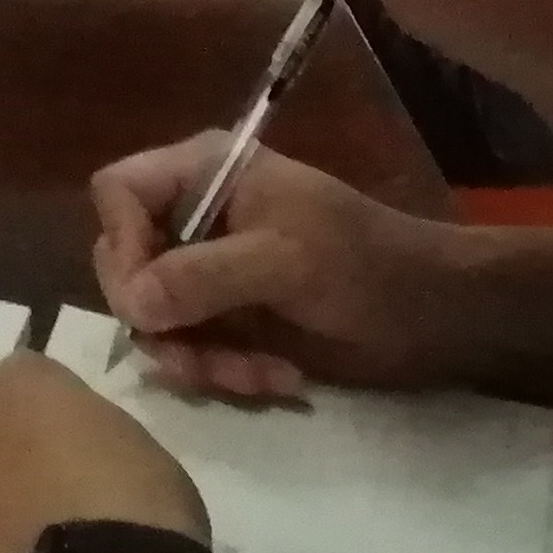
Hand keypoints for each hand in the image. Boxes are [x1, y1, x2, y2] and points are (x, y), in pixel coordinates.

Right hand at [93, 138, 473, 401]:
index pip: (116, 193)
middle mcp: (193, 216)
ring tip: (256, 376)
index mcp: (201, 173)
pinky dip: (225, 371)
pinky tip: (277, 378)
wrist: (436, 315)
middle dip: (162, 319)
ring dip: (197, 357)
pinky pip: (190, 348)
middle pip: (124, 263)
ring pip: (153, 317)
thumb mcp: (285, 261)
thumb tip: (132, 305)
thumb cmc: (365, 265)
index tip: (151, 298)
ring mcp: (209, 270)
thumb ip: (204, 277)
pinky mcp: (229, 318)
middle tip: (200, 358)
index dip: (123, 244)